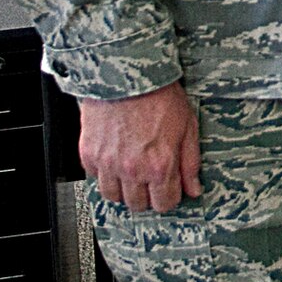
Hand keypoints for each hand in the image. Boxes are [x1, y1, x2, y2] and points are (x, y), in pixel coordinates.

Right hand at [79, 81, 201, 213]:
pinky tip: (116, 159)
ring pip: (113, 197)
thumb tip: (193, 188)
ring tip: (133, 172)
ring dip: (124, 189)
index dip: (170, 197)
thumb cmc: (159, 97)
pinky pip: (95, 179)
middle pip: (137, 205)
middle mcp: (131, 170)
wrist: (127, 77)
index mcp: (159, 165)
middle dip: (148, 196)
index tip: (170, 189)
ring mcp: (107, 164)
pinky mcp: (88, 155)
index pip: (164, 203)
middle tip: (152, 180)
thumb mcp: (187, 127)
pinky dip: (105, 174)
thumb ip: (190, 163)